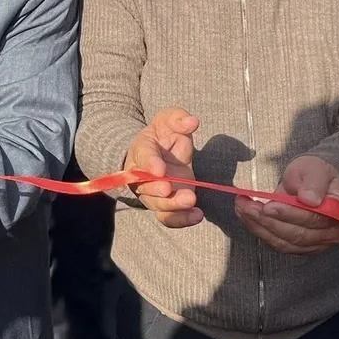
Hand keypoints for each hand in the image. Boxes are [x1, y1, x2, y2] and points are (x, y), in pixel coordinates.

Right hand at [125, 109, 200, 227]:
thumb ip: (179, 118)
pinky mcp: (166, 204)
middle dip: (157, 189)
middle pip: (146, 187)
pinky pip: (169, 217)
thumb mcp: (169, 120)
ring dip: (173, 206)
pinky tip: (197, 215)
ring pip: (157, 205)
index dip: (150, 164)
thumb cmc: (164, 133)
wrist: (161, 151)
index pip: (143, 158)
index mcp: (141, 151)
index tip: (159, 169)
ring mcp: (153, 193)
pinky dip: (181, 219)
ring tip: (191, 202)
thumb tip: (192, 121)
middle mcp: (142, 176)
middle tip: (169, 189)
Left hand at [236, 155, 338, 255]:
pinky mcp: (298, 247)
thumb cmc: (314, 174)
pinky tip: (246, 216)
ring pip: (284, 242)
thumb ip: (314, 182)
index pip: (315, 219)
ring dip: (259, 227)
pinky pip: (277, 244)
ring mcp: (315, 244)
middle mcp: (331, 233)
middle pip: (298, 235)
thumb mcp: (315, 168)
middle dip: (269, 222)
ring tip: (242, 208)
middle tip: (247, 206)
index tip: (269, 206)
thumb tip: (310, 199)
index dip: (290, 214)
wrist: (309, 182)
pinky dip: (259, 231)